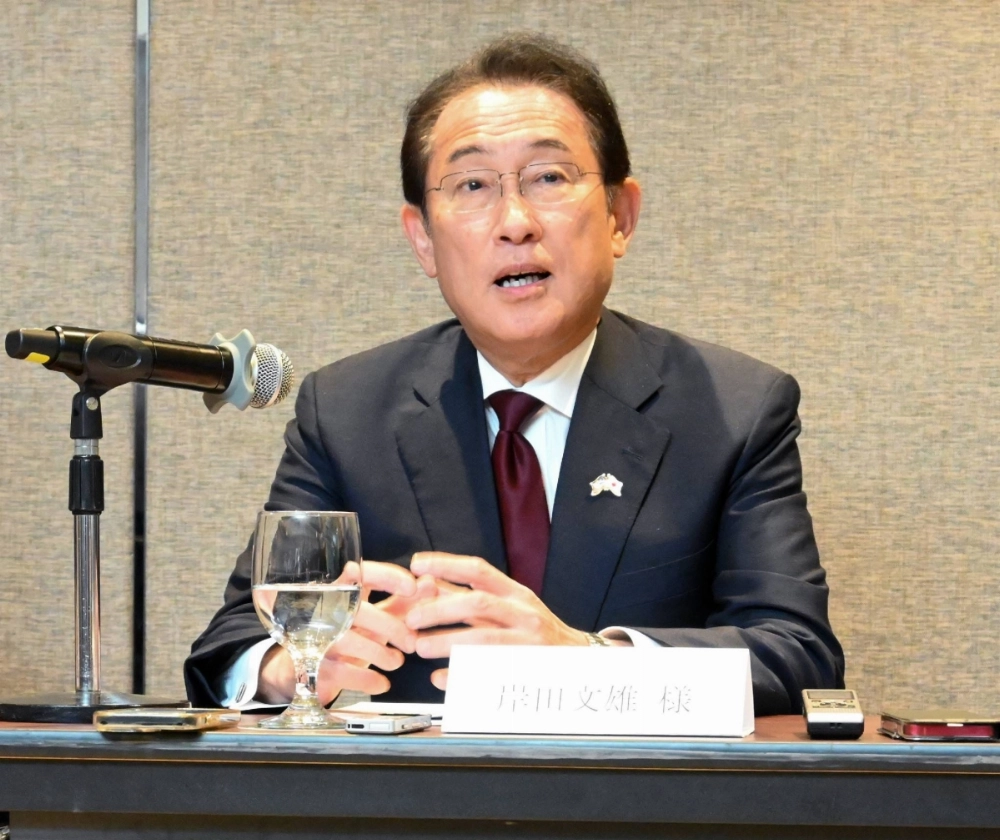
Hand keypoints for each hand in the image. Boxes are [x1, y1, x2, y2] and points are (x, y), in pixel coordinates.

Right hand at [256, 561, 425, 704]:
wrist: (300, 670)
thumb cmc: (345, 635)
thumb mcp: (373, 617)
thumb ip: (401, 603)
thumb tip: (432, 584)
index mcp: (341, 591)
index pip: (363, 573)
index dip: (389, 577)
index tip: (413, 587)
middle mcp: (325, 610)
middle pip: (360, 610)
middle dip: (393, 627)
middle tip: (412, 643)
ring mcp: (316, 638)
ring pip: (353, 642)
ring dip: (383, 655)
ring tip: (397, 662)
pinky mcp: (313, 666)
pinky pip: (344, 672)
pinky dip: (369, 680)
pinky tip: (383, 683)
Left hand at [405, 551, 590, 690]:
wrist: (579, 661)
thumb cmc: (536, 632)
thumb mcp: (511, 606)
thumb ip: (472, 597)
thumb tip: (428, 585)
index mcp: (516, 593)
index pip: (479, 570)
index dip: (446, 564)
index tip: (417, 565)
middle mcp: (524, 613)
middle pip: (478, 604)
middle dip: (440, 609)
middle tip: (411, 619)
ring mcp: (528, 643)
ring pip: (483, 640)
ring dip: (447, 642)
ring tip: (420, 647)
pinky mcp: (528, 671)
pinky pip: (489, 674)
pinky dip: (461, 676)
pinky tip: (439, 678)